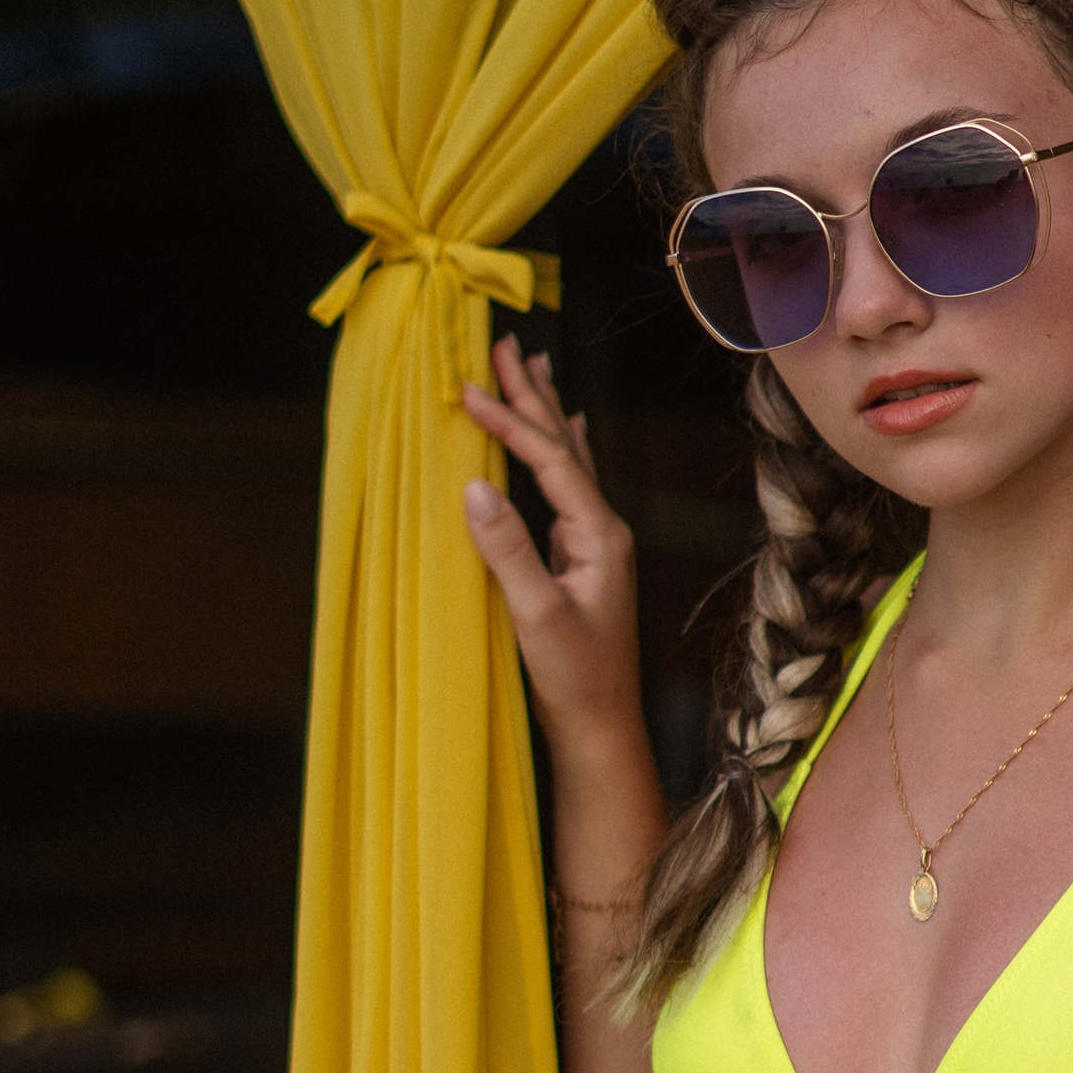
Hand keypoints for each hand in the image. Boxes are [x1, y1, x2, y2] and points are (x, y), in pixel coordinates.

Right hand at [460, 337, 641, 746]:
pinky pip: (564, 489)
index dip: (510, 423)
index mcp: (600, 536)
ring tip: (534, 370)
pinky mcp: (579, 561)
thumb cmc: (575, 679)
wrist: (601, 727)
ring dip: (547, 415)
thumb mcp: (536, 616)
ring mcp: (594, 545)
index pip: (552, 462)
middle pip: (566, 448)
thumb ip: (508, 551)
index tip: (468, 388)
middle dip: (534, 397)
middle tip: (508, 345)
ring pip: (567, 463)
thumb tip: (474, 487)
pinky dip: (557, 453)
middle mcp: (604, 532)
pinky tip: (565, 437)